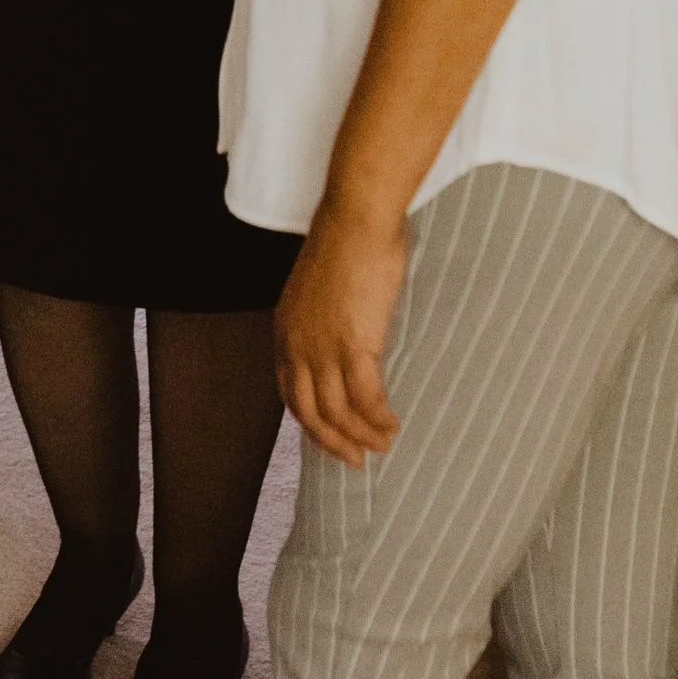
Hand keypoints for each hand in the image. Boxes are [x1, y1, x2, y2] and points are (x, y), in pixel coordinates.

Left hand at [276, 198, 408, 465]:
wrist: (357, 219)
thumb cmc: (346, 240)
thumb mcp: (319, 287)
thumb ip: (323, 318)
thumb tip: (344, 336)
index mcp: (285, 330)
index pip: (291, 392)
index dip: (310, 422)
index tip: (330, 437)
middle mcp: (297, 345)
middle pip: (309, 413)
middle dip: (333, 441)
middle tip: (356, 460)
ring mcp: (323, 348)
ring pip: (338, 413)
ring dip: (362, 436)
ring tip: (383, 445)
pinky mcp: (353, 345)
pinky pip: (366, 399)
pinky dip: (379, 418)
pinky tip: (392, 425)